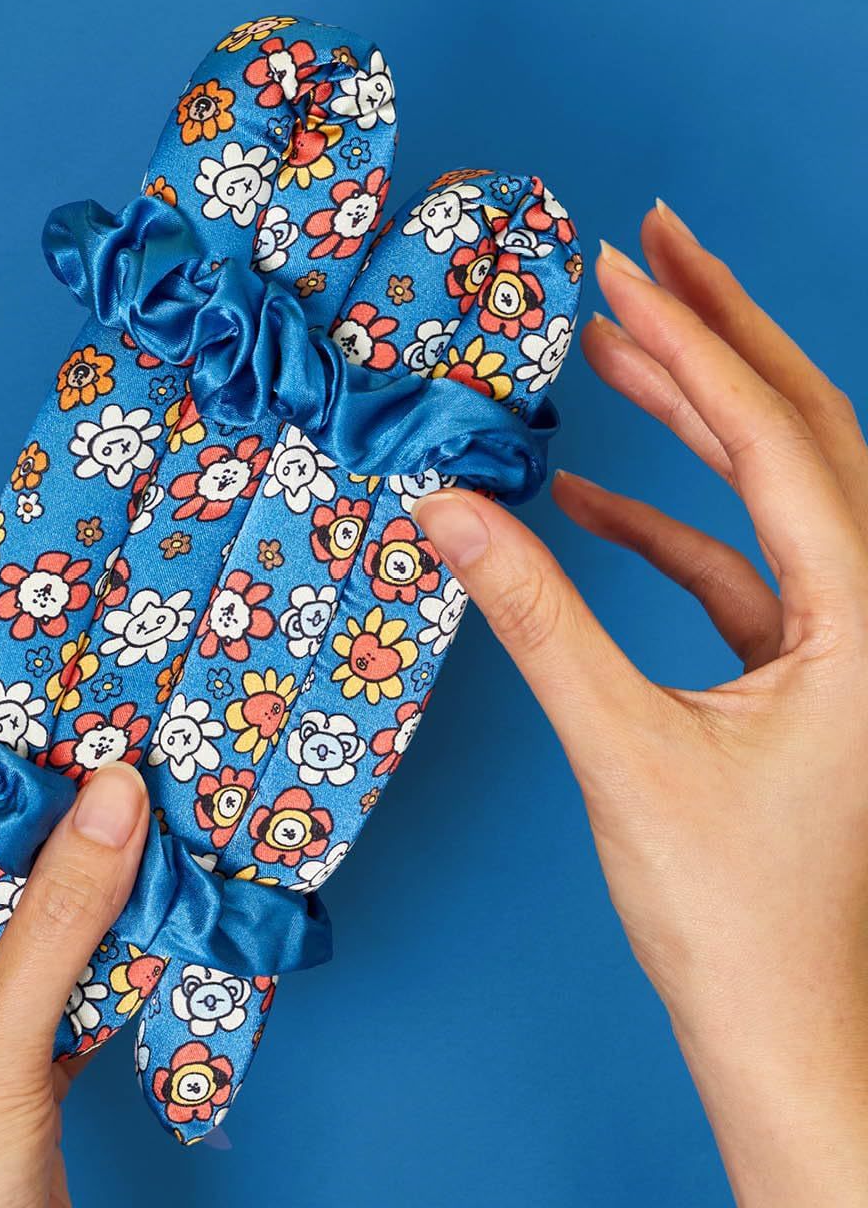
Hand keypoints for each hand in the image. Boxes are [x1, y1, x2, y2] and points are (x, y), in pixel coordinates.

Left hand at [0, 764, 149, 1207]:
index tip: (54, 723)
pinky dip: (104, 946)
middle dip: (49, 832)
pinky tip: (155, 903)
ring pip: (25, 923)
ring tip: (150, 817)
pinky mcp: (7, 1056)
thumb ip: (58, 921)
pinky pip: (57, 973)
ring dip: (86, 886)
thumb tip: (114, 795)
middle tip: (121, 761)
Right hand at [414, 202, 867, 1205]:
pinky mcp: (801, 669)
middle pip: (807, 431)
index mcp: (866, 620)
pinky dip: (669, 521)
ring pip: (778, 487)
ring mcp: (842, 636)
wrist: (785, 1027)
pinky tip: (593, 499)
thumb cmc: (730, 913)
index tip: (620, 275)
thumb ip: (533, 618)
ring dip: (699, 414)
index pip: (774, 444)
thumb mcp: (621, 748)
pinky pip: (738, 564)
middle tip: (653, 247)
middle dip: (725, 332)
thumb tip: (447, 513)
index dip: (691, 350)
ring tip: (621, 340)